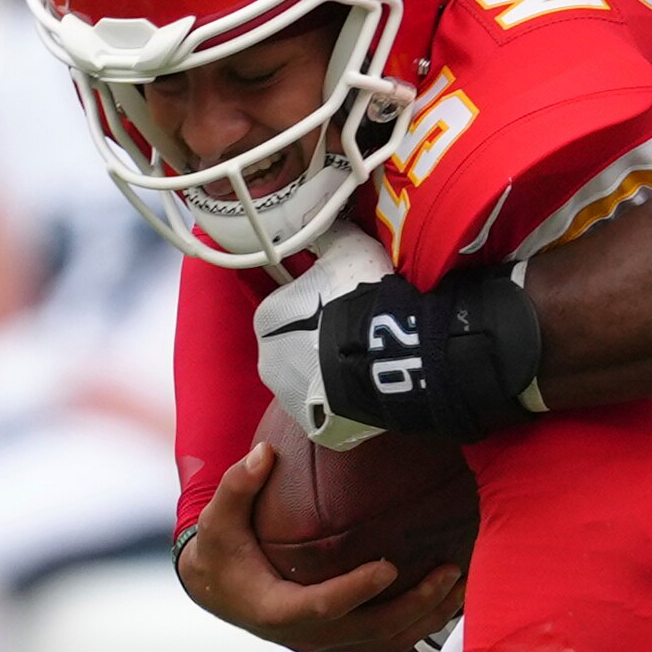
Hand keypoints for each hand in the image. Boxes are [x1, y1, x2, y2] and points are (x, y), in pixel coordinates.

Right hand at [174, 437, 463, 651]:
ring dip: (428, 616)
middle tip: (449, 571)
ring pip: (387, 641)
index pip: (323, 606)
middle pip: (370, 630)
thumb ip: (238, 486)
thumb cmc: (221, 551)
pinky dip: (422, 622)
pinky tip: (449, 597)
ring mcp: (327, 642)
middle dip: (415, 605)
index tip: (390, 566)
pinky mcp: (341, 639)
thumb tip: (264, 454)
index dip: (357, 590)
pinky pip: (388, 639)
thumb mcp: (219, 520)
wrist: (216, 590)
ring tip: (462, 583)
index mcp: (277, 610)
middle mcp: (305, 635)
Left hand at [249, 221, 395, 447]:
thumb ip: (328, 236)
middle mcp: (269, 363)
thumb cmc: (359, 296)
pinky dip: (347, 399)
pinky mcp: (319, 428)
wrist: (385, 354)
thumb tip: (324, 223)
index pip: (289, 306)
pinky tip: (371, 383)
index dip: (319, 301)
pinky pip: (333, 409)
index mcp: (266, 319)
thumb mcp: (346, 246)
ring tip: (370, 357)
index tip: (344, 300)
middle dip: (322, 339)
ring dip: (333, 371)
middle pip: (298, 346)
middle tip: (360, 328)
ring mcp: (293, 401)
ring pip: (313, 379)